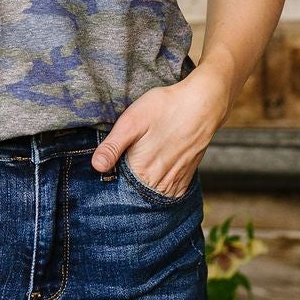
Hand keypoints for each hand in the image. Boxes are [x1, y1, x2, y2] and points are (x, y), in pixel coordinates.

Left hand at [90, 70, 232, 197]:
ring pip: (153, 196)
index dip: (110, 182)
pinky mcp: (187, 176)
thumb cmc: (165, 107)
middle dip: (126, 189)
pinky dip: (160, 189)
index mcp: (142, 170)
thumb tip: (96, 167)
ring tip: (137, 173)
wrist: (202, 103)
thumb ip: (113, 146)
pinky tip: (153, 177)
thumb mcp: (131, 121)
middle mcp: (160, 181)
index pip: (119, 189)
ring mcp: (175, 180)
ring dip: (143, 190)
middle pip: (136, 195)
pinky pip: (170, 193)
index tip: (104, 176)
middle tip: (121, 170)